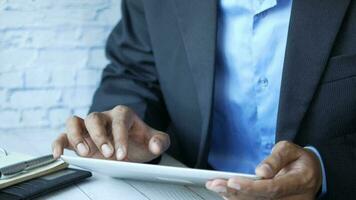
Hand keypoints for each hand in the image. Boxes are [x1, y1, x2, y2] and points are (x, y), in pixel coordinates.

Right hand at [52, 105, 169, 162]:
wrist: (131, 145)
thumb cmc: (140, 141)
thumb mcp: (155, 141)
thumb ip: (160, 141)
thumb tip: (154, 145)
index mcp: (122, 114)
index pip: (119, 121)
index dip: (120, 137)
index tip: (122, 154)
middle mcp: (103, 117)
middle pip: (94, 118)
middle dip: (100, 137)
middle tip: (108, 155)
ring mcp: (88, 126)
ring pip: (75, 121)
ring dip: (77, 137)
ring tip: (86, 154)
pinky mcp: (77, 137)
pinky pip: (63, 135)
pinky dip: (58, 143)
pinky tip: (59, 154)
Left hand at [206, 141, 321, 199]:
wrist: (311, 173)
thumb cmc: (299, 160)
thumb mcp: (291, 150)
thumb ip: (277, 158)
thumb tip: (261, 171)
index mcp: (299, 182)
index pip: (273, 189)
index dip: (251, 187)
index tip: (232, 181)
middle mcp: (293, 199)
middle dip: (235, 192)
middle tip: (214, 184)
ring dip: (233, 196)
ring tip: (215, 186)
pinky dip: (239, 199)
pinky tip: (225, 192)